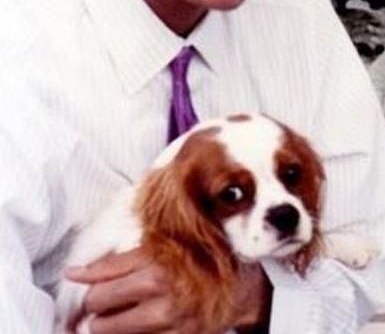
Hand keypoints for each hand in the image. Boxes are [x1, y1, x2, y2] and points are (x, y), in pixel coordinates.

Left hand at [66, 248, 271, 333]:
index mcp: (154, 260)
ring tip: (110, 317)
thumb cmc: (195, 260)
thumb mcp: (158, 248)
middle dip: (93, 304)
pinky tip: (134, 326)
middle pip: (99, 302)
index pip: (101, 275)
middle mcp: (159, 289)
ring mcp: (167, 319)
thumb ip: (118, 259)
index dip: (84, 278)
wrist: (236, 284)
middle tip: (97, 301)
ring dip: (104, 324)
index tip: (73, 277)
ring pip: (109, 329)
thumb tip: (74, 272)